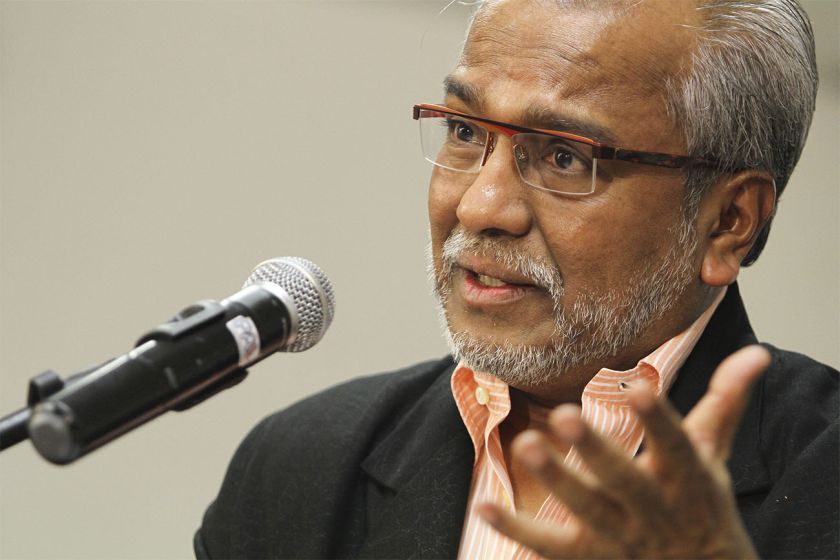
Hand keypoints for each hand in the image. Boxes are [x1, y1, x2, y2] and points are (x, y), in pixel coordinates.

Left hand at [478, 345, 771, 558]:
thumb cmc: (701, 504)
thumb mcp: (715, 456)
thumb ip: (725, 403)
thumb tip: (757, 352)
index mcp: (687, 479)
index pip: (676, 448)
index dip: (660, 421)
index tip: (640, 389)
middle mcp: (653, 510)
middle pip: (624, 482)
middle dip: (596, 451)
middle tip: (565, 415)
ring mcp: (619, 538)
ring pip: (586, 511)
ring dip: (556, 480)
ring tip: (526, 445)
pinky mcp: (586, 557)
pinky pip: (549, 546)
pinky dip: (517, 528)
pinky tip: (485, 504)